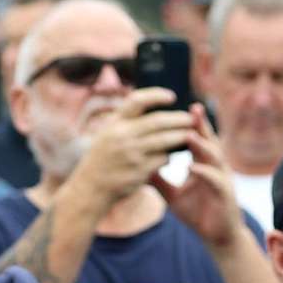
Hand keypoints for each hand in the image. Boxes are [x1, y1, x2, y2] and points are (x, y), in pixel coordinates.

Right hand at [70, 87, 195, 211]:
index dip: (156, 95)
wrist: (91, 188)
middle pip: (157, 121)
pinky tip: (172, 155)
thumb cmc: (103, 158)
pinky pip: (161, 160)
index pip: (137, 100)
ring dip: (180, 136)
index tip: (171, 96)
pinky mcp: (139, 171)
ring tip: (191, 134)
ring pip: (164, 140)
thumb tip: (151, 108)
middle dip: (178, 119)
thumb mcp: (107, 134)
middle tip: (191, 119)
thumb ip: (125, 122)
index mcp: (114, 123)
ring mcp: (131, 153)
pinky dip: (169, 156)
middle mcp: (122, 135)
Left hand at [157, 104, 246, 249]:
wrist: (216, 237)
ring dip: (202, 145)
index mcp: (203, 164)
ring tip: (189, 135)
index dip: (187, 125)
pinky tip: (192, 167)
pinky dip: (203, 172)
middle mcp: (215, 167)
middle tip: (193, 108)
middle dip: (201, 125)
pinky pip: (214, 179)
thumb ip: (158, 180)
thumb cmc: (197, 214)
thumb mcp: (172, 195)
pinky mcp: (225, 193)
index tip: (173, 111)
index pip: (195, 140)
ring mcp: (222, 179)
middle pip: (209, 141)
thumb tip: (138, 167)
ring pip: (214, 156)